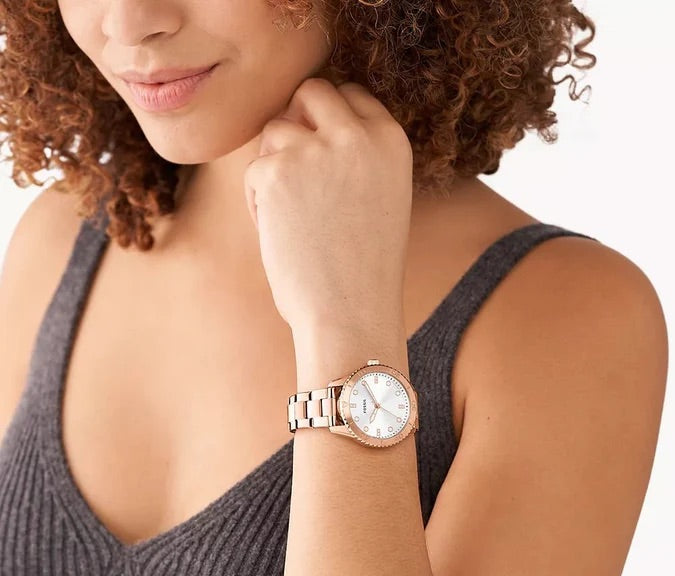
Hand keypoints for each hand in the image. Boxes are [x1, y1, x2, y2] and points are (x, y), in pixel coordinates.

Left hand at [243, 77, 413, 336]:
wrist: (351, 315)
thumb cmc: (363, 270)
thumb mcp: (380, 199)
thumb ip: (355, 157)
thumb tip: (304, 123)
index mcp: (392, 141)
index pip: (350, 96)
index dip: (327, 123)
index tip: (321, 159)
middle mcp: (359, 135)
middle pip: (311, 92)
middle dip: (296, 124)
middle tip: (295, 175)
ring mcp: (318, 150)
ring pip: (276, 129)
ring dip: (275, 166)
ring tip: (293, 218)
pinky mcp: (278, 171)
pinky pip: (254, 169)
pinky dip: (259, 201)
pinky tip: (281, 235)